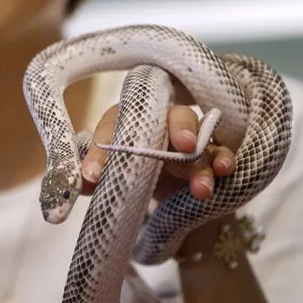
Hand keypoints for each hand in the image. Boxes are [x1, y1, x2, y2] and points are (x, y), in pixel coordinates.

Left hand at [80, 103, 235, 203]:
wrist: (153, 185)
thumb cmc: (124, 167)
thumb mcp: (103, 173)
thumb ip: (88, 175)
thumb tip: (78, 182)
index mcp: (124, 120)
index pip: (113, 124)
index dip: (102, 148)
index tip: (94, 175)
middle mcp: (158, 120)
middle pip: (171, 114)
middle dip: (179, 128)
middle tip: (183, 146)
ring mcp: (187, 135)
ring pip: (200, 136)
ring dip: (203, 160)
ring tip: (201, 188)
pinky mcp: (208, 153)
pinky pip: (220, 150)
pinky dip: (224, 158)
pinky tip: (225, 171)